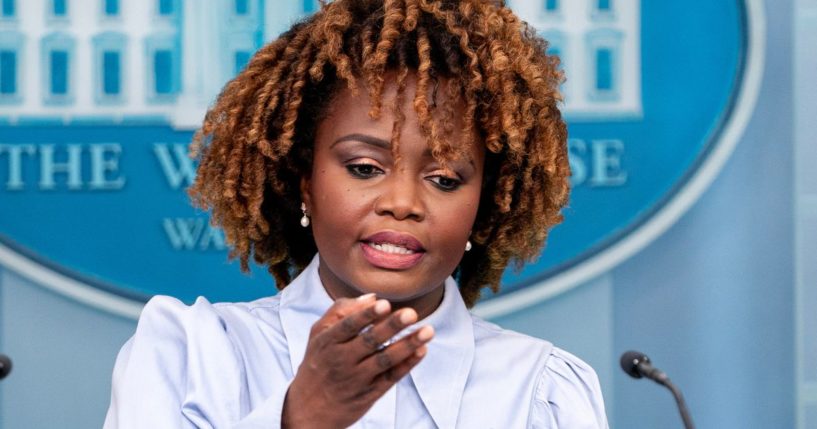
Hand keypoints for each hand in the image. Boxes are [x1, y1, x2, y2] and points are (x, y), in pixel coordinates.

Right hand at [281, 294, 433, 428]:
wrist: (309, 408)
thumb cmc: (319, 361)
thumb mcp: (318, 334)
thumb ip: (341, 311)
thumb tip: (372, 297)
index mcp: (328, 341)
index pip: (348, 326)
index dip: (366, 315)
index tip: (384, 304)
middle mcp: (342, 360)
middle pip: (370, 341)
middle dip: (391, 327)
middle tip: (411, 313)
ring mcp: (357, 378)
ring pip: (385, 360)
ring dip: (407, 345)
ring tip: (428, 331)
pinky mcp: (370, 393)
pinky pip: (391, 377)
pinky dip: (407, 364)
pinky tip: (422, 350)